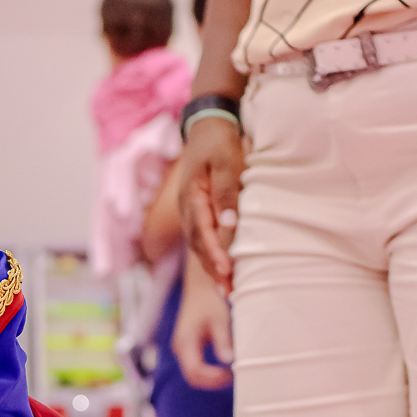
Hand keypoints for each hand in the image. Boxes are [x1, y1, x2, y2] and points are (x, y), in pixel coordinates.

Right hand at [172, 255, 233, 389]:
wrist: (200, 284)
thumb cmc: (211, 299)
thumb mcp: (220, 319)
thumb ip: (223, 341)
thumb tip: (229, 362)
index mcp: (185, 341)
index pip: (195, 371)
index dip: (213, 378)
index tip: (231, 375)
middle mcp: (180, 347)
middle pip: (192, 377)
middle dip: (212, 381)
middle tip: (233, 377)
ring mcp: (182, 348)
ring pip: (193, 373)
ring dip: (211, 378)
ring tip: (231, 373)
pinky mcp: (188, 346)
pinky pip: (195, 366)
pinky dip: (209, 371)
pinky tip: (225, 367)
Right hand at [177, 117, 245, 286]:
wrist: (208, 124)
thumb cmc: (219, 141)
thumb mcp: (227, 162)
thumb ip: (227, 192)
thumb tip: (229, 224)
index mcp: (191, 196)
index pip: (202, 232)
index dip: (215, 254)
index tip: (227, 271)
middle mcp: (187, 208)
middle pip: (198, 245)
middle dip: (213, 270)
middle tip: (230, 292)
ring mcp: (190, 211)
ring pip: (199, 246)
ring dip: (212, 268)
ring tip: (227, 289)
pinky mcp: (198, 212)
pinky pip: (202, 239)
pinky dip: (213, 256)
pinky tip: (224, 269)